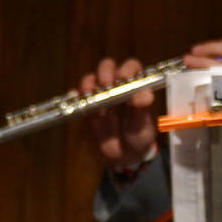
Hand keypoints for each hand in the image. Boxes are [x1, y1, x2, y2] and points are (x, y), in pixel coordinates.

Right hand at [79, 56, 157, 171]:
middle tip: (106, 84)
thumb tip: (146, 96)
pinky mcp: (87, 108)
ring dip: (88, 83)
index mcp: (133, 85)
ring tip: (90, 94)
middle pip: (107, 67)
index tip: (124, 77)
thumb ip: (143, 110)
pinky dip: (75, 96)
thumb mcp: (142, 124)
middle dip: (105, 71)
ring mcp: (100, 95)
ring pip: (90, 79)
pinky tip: (76, 100)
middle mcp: (116, 86)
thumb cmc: (139, 135)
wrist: (126, 155)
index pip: (131, 67)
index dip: (127, 68)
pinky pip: (77, 97)